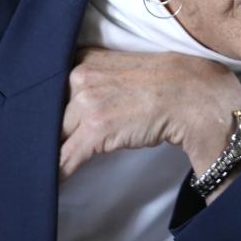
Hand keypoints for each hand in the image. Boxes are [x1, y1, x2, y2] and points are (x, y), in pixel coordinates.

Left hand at [59, 48, 240, 184]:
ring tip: (55, 161)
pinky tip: (55, 181)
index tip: (48, 121)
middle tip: (51, 143)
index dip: (50, 109)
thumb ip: (96, 80)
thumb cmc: (165, 84)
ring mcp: (85, 102)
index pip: (52, 88)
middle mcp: (79, 76)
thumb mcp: (122, 69)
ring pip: (55, 135)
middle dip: (52, 130)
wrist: (192, 95)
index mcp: (85, 59)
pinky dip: (59, 172)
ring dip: (56, 150)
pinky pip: (65, 157)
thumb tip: (75, 104)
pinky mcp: (94, 130)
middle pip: (51, 113)